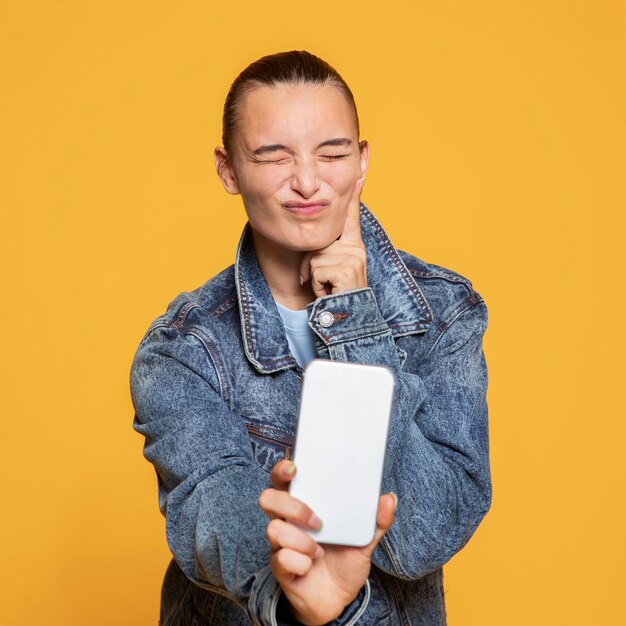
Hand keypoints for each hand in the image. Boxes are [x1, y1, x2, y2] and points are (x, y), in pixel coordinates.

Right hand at [259, 459, 396, 625]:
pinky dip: (301, 562)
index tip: (294, 467)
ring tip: (320, 550)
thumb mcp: (364, 540)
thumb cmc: (345, 560)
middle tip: (317, 521)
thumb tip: (390, 498)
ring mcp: (280, 543)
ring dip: (302, 540)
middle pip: (269, 498)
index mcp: (304, 505)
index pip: (283, 479)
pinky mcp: (279, 566)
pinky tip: (311, 565)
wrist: (338, 599)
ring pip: (274, 529)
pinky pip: (282, 558)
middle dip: (293, 506)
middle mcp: (287, 520)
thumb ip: (376, 520)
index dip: (282, 469)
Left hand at [299, 177, 366, 297]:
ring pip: (314, 258)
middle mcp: (356, 249)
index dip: (354, 193)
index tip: (360, 169)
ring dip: (314, 279)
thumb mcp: (330, 271)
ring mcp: (352, 258)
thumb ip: (324, 255)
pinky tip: (329, 293)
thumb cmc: (337, 297)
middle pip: (318, 243)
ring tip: (328, 289)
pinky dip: (316, 286)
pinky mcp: (345, 269)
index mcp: (353, 246)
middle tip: (323, 284)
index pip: (351, 216)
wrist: (349, 320)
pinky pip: (315, 271)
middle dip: (311, 266)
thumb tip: (310, 254)